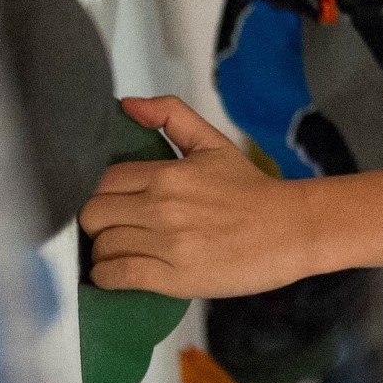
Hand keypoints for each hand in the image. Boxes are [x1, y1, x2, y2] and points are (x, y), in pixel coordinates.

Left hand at [80, 95, 309, 298]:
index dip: (95, 191)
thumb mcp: (213, 142)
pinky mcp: (174, 278)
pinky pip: (117, 276)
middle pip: (94, 214)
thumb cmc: (250, 189)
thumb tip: (126, 104)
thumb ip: (170, 115)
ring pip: (103, 247)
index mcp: (167, 173)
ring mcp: (167, 244)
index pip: (102, 180)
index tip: (106, 201)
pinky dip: (107, 276)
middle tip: (108, 225)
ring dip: (102, 250)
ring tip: (116, 250)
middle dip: (94, 221)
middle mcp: (162, 206)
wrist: (288, 229)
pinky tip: (115, 273)